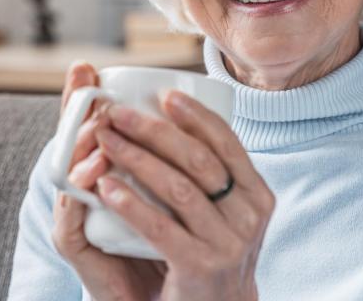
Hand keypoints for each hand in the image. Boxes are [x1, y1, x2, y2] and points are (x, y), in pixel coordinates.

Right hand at [51, 62, 167, 299]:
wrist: (159, 300)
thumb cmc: (169, 243)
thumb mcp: (173, 195)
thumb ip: (175, 159)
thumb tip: (188, 106)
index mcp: (98, 175)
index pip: (81, 129)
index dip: (78, 97)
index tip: (84, 66)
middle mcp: (79, 193)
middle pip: (68, 142)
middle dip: (77, 108)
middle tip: (88, 81)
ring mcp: (72, 218)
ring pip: (66, 172)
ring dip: (81, 143)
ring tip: (99, 123)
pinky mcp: (73, 247)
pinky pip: (71, 216)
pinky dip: (85, 191)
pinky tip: (99, 172)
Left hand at [93, 90, 274, 300]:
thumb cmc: (209, 250)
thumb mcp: (224, 210)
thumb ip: (210, 173)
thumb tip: (176, 112)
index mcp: (256, 194)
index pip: (226, 143)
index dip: (195, 115)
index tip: (164, 95)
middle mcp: (248, 217)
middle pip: (198, 160)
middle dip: (154, 130)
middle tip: (117, 114)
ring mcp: (227, 244)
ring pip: (178, 188)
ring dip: (136, 159)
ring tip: (105, 141)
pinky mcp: (200, 267)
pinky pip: (161, 227)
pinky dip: (131, 203)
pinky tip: (106, 187)